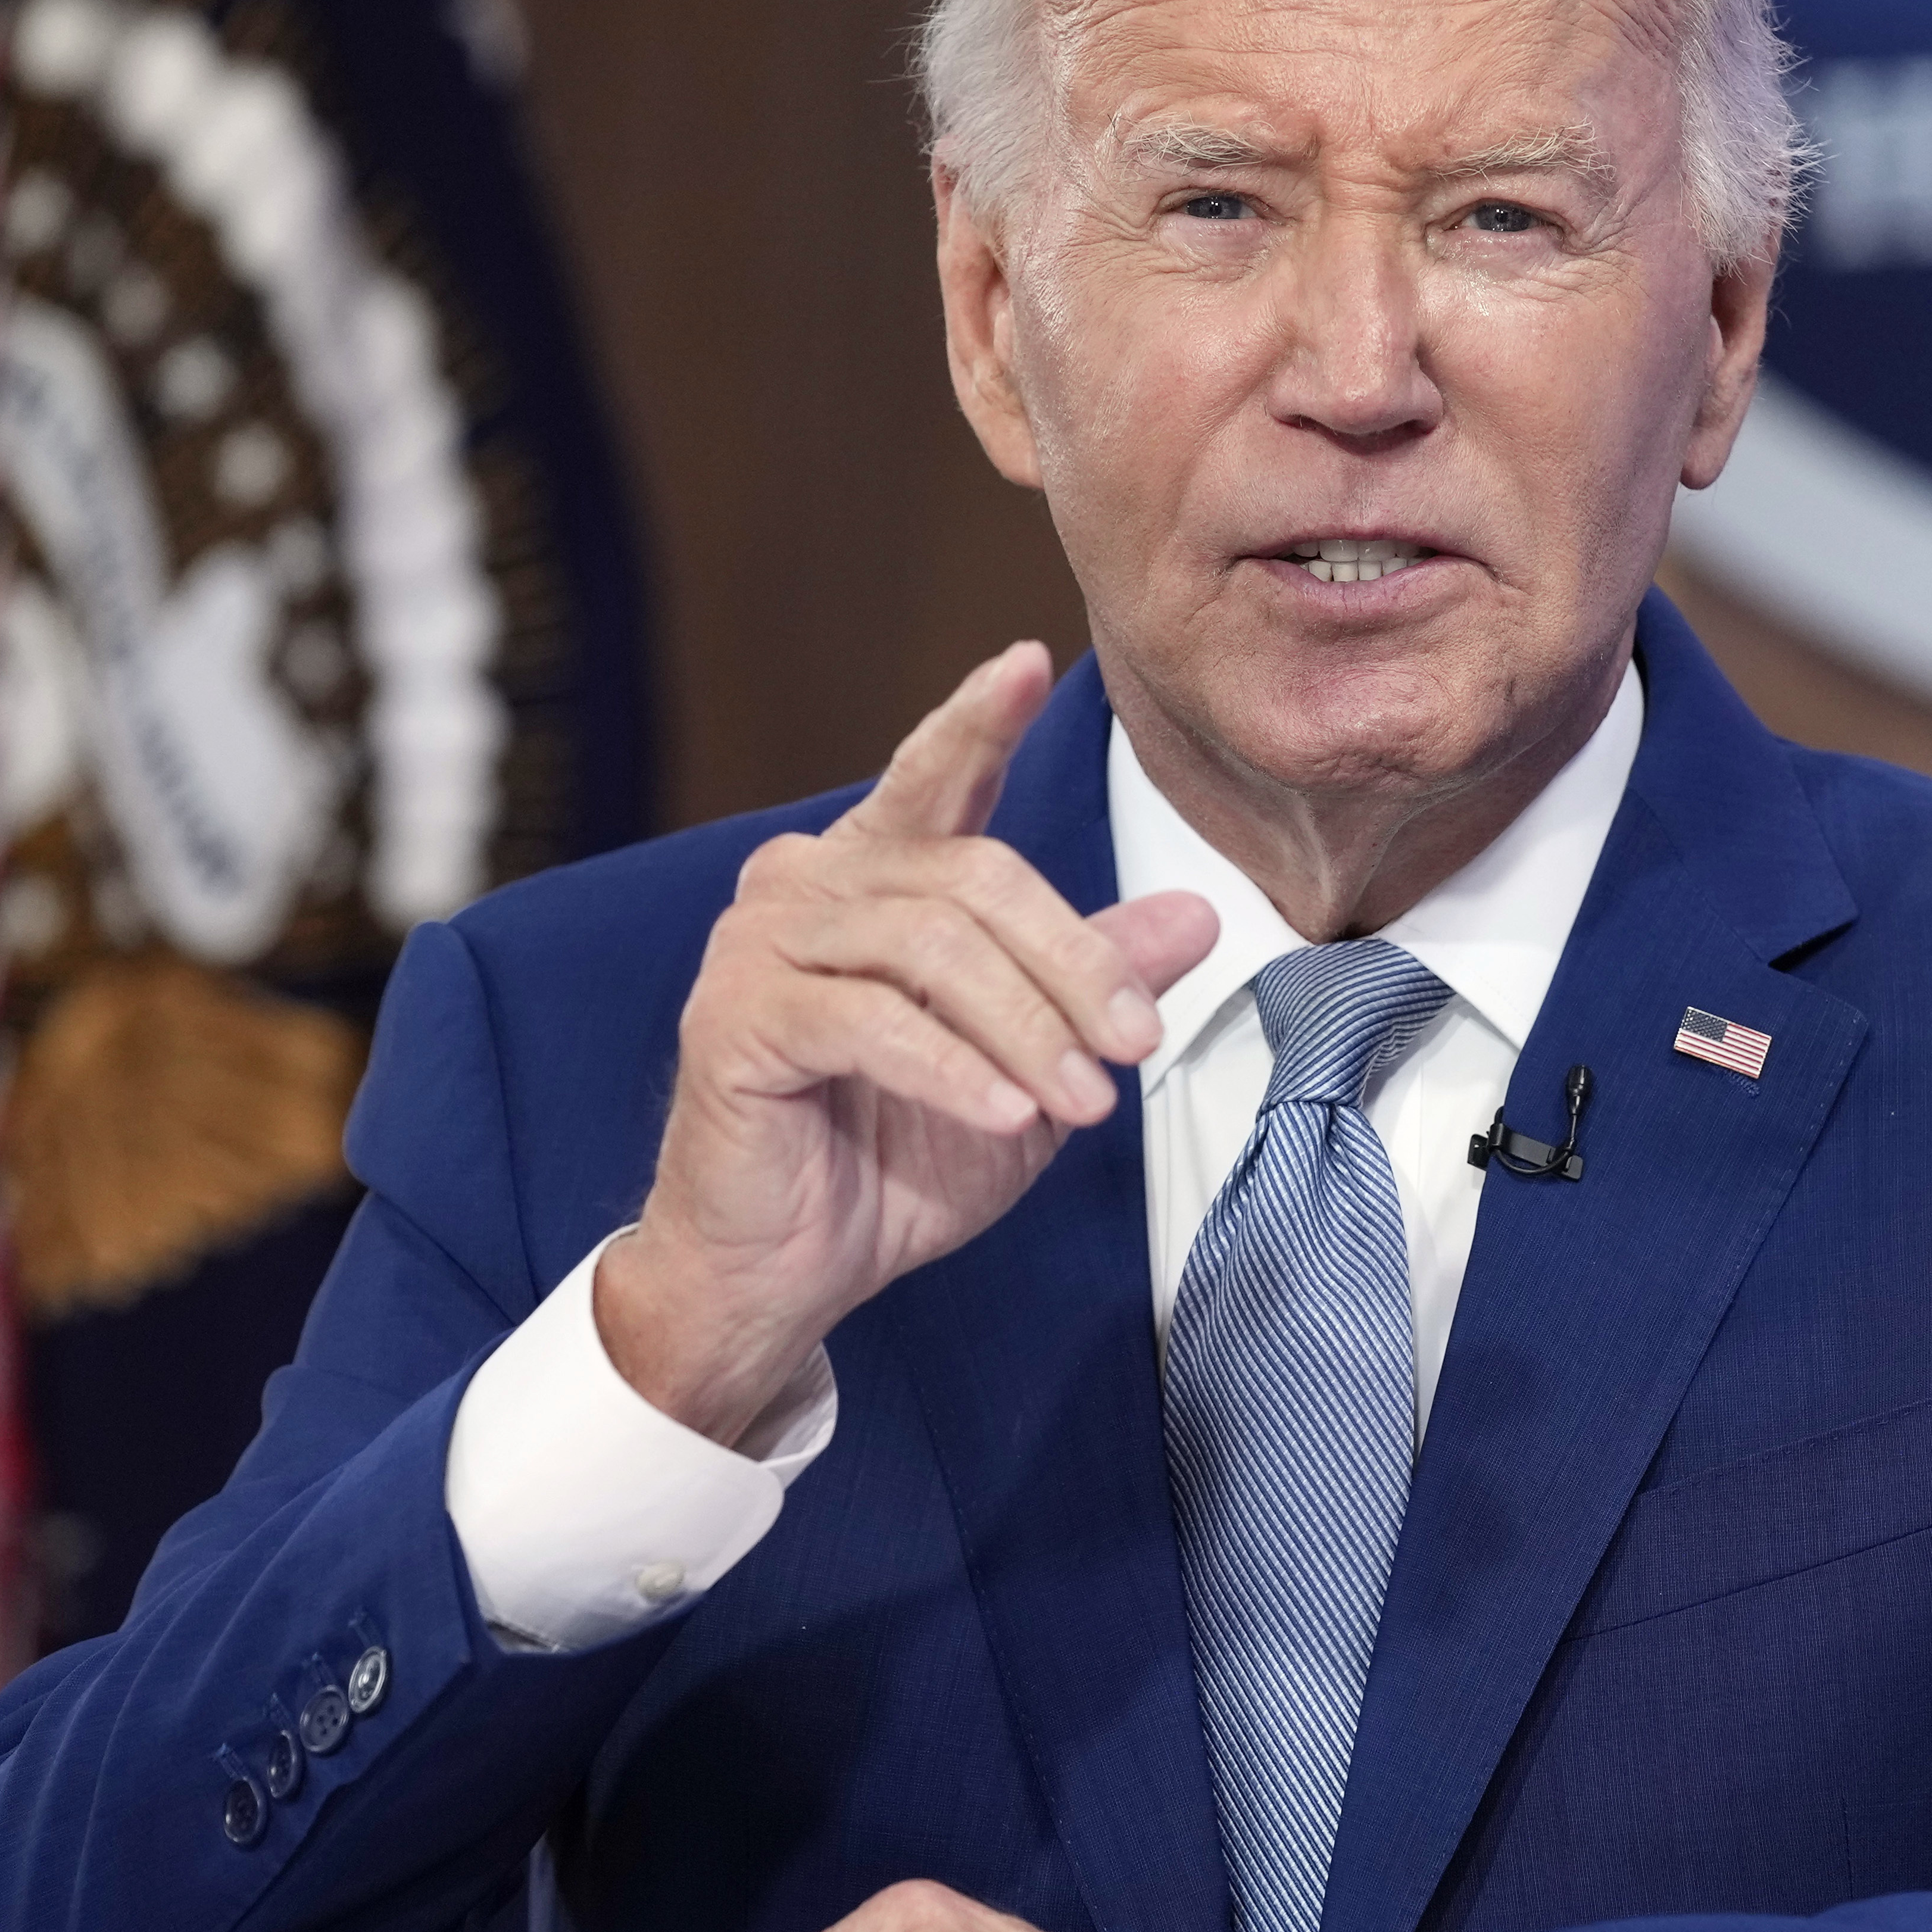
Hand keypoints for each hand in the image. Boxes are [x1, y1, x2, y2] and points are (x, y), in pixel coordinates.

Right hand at [597, 642, 1218, 1447]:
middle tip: (1138, 1045)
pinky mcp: (735, 1021)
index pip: (936, 777)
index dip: (978, 719)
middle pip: (972, 879)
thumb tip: (1197, 914)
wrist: (784, 1269)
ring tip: (1084, 1103)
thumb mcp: (1027, 1060)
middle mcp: (804, 881)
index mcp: (871, 872)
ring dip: (1027, 1030)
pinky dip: (954, 1071)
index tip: (1029, 662)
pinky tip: (1009, 1116)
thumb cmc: (894, 1157)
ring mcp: (758, 946)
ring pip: (930, 950)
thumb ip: (1092, 978)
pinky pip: (870, 1025)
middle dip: (1074, 964)